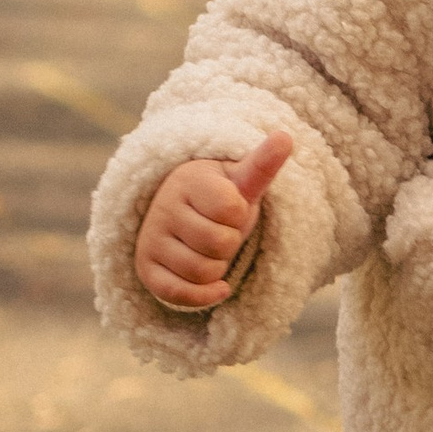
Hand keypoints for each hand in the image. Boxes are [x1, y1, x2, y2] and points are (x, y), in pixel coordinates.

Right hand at [134, 131, 291, 306]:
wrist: (183, 213)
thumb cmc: (219, 197)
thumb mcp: (241, 180)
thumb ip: (263, 164)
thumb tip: (286, 136)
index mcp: (187, 180)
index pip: (232, 209)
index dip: (240, 214)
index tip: (230, 206)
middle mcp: (163, 208)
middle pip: (219, 244)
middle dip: (230, 242)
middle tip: (220, 230)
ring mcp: (151, 239)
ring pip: (203, 271)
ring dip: (219, 267)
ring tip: (211, 250)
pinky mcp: (146, 268)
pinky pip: (179, 293)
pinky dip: (205, 295)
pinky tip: (216, 285)